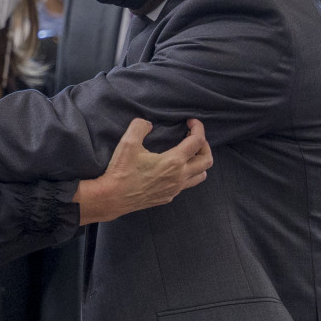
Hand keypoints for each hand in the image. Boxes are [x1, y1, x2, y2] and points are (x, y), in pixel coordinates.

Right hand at [74, 118, 211, 224]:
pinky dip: (187, 174)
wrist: (113, 198)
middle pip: (207, 160)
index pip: (197, 142)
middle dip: (204, 145)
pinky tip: (173, 168)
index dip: (198, 128)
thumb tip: (147, 124)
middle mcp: (179, 177)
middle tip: (192, 137)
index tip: (190, 121)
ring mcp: (175, 189)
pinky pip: (186, 185)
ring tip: (187, 154)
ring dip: (199, 162)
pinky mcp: (168, 197)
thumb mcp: (128, 143)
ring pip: (201, 175)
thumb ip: (140, 126)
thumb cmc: (121, 171)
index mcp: (173, 162)